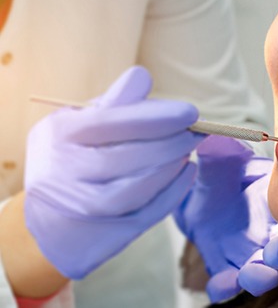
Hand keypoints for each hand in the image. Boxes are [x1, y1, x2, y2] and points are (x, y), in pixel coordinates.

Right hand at [24, 66, 203, 278]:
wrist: (46, 221)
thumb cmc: (71, 159)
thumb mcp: (79, 124)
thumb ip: (113, 103)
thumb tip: (143, 76)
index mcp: (59, 136)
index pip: (112, 122)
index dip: (157, 117)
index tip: (189, 113)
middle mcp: (62, 173)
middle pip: (127, 157)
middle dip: (171, 142)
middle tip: (196, 133)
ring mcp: (80, 208)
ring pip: (137, 188)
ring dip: (171, 167)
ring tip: (186, 151)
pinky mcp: (101, 235)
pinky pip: (145, 214)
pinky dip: (172, 192)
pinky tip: (185, 173)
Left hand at [174, 135, 277, 301]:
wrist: (195, 194)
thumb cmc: (218, 174)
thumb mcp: (218, 160)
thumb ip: (222, 153)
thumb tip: (216, 142)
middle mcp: (271, 232)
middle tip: (275, 252)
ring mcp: (249, 252)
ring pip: (266, 273)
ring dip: (263, 277)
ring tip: (250, 273)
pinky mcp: (226, 266)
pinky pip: (229, 284)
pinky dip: (226, 287)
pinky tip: (218, 285)